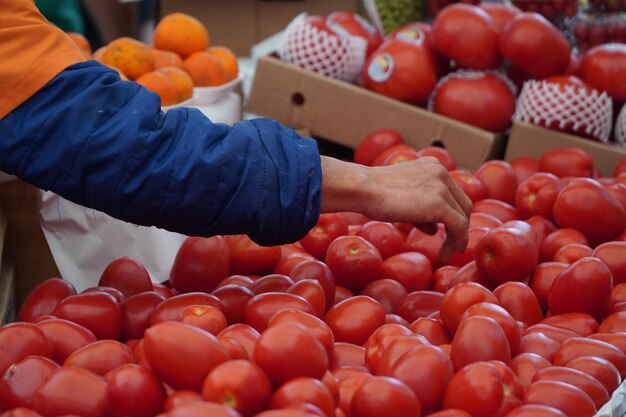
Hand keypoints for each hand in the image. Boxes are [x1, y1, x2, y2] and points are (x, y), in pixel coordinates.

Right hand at [320, 156, 471, 261]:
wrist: (363, 189)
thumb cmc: (372, 194)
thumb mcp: (401, 198)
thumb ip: (421, 211)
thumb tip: (435, 229)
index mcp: (432, 166)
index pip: (452, 192)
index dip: (453, 213)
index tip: (447, 231)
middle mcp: (441, 172)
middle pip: (463, 204)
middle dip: (460, 226)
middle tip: (452, 244)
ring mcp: (442, 187)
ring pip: (463, 216)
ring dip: (458, 237)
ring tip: (448, 253)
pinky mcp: (439, 204)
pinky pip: (459, 226)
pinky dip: (457, 242)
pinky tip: (447, 253)